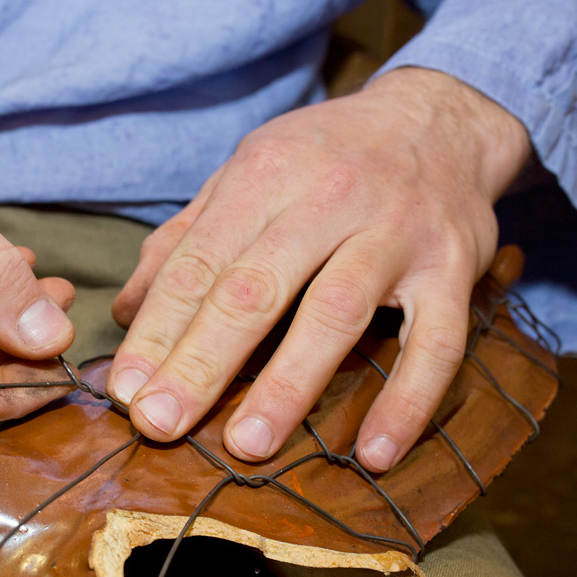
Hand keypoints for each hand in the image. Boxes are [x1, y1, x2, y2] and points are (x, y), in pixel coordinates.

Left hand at [107, 67, 530, 470]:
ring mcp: (397, 233)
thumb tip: (122, 312)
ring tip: (247, 445)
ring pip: (336, 314)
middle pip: (256, 289)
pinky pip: (436, 343)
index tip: (126, 391)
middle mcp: (330, 198)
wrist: (439, 120)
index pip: (199, 262)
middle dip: (201, 363)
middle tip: (159, 423)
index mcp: (266, 175)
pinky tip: (375, 456)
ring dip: (288, 386)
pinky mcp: (453, 268)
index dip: (158, 329)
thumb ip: (186, 240)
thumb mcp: (248, 174)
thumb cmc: (324, 159)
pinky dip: (408, 401)